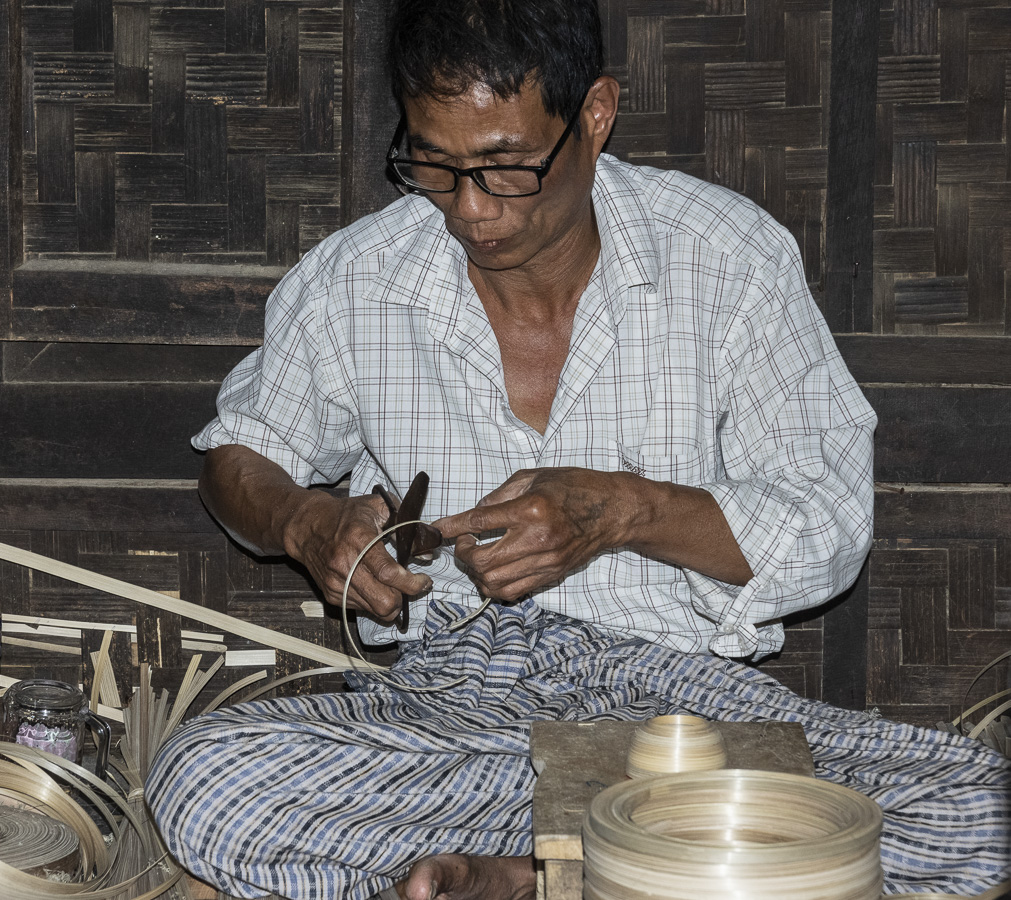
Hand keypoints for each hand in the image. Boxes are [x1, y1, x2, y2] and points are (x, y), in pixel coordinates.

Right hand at [284, 491, 432, 620]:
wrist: (307, 526)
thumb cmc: (346, 515)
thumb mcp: (378, 506)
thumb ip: (406, 526)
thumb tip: (426, 552)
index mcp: (359, 539)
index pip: (388, 573)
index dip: (411, 583)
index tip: (424, 581)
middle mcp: (345, 564)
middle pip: (383, 601)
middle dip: (403, 598)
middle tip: (410, 586)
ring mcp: (336, 582)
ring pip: (375, 610)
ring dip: (390, 601)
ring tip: (393, 585)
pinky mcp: (331, 594)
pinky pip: (362, 609)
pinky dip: (374, 600)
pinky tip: (374, 584)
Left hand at [432, 468, 629, 602]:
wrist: (613, 511)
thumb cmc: (575, 487)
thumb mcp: (535, 476)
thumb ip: (501, 493)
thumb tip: (475, 511)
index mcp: (531, 508)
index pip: (480, 521)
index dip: (453, 526)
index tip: (437, 529)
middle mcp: (538, 539)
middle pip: (483, 562)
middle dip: (464, 555)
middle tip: (467, 543)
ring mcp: (546, 562)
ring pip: (494, 583)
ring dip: (477, 574)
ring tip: (479, 558)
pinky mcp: (552, 575)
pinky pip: (513, 592)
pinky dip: (495, 585)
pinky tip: (494, 570)